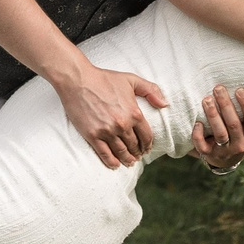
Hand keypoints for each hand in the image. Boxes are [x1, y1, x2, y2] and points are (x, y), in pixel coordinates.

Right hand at [49, 59, 168, 169]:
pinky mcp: (93, 135)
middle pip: (134, 146)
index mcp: (134, 113)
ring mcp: (107, 132)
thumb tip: (165, 105)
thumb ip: (151, 90)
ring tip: (129, 162)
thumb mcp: (131, 80)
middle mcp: (122, 125)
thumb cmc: (104, 78)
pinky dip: (111, 162)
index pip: (146, 136)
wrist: (78, 80)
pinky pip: (105, 154)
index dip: (148, 145)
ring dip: (127, 159)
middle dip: (137, 153)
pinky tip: (115, 165)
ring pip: (121, 152)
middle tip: (137, 156)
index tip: (147, 149)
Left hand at [193, 85, 243, 172]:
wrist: (226, 159)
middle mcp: (241, 144)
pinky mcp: (209, 155)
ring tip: (206, 100)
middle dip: (226, 105)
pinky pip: (203, 146)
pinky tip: (197, 122)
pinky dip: (198, 135)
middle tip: (218, 88)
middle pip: (234, 124)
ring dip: (212, 116)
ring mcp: (225, 150)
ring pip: (219, 133)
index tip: (239, 89)